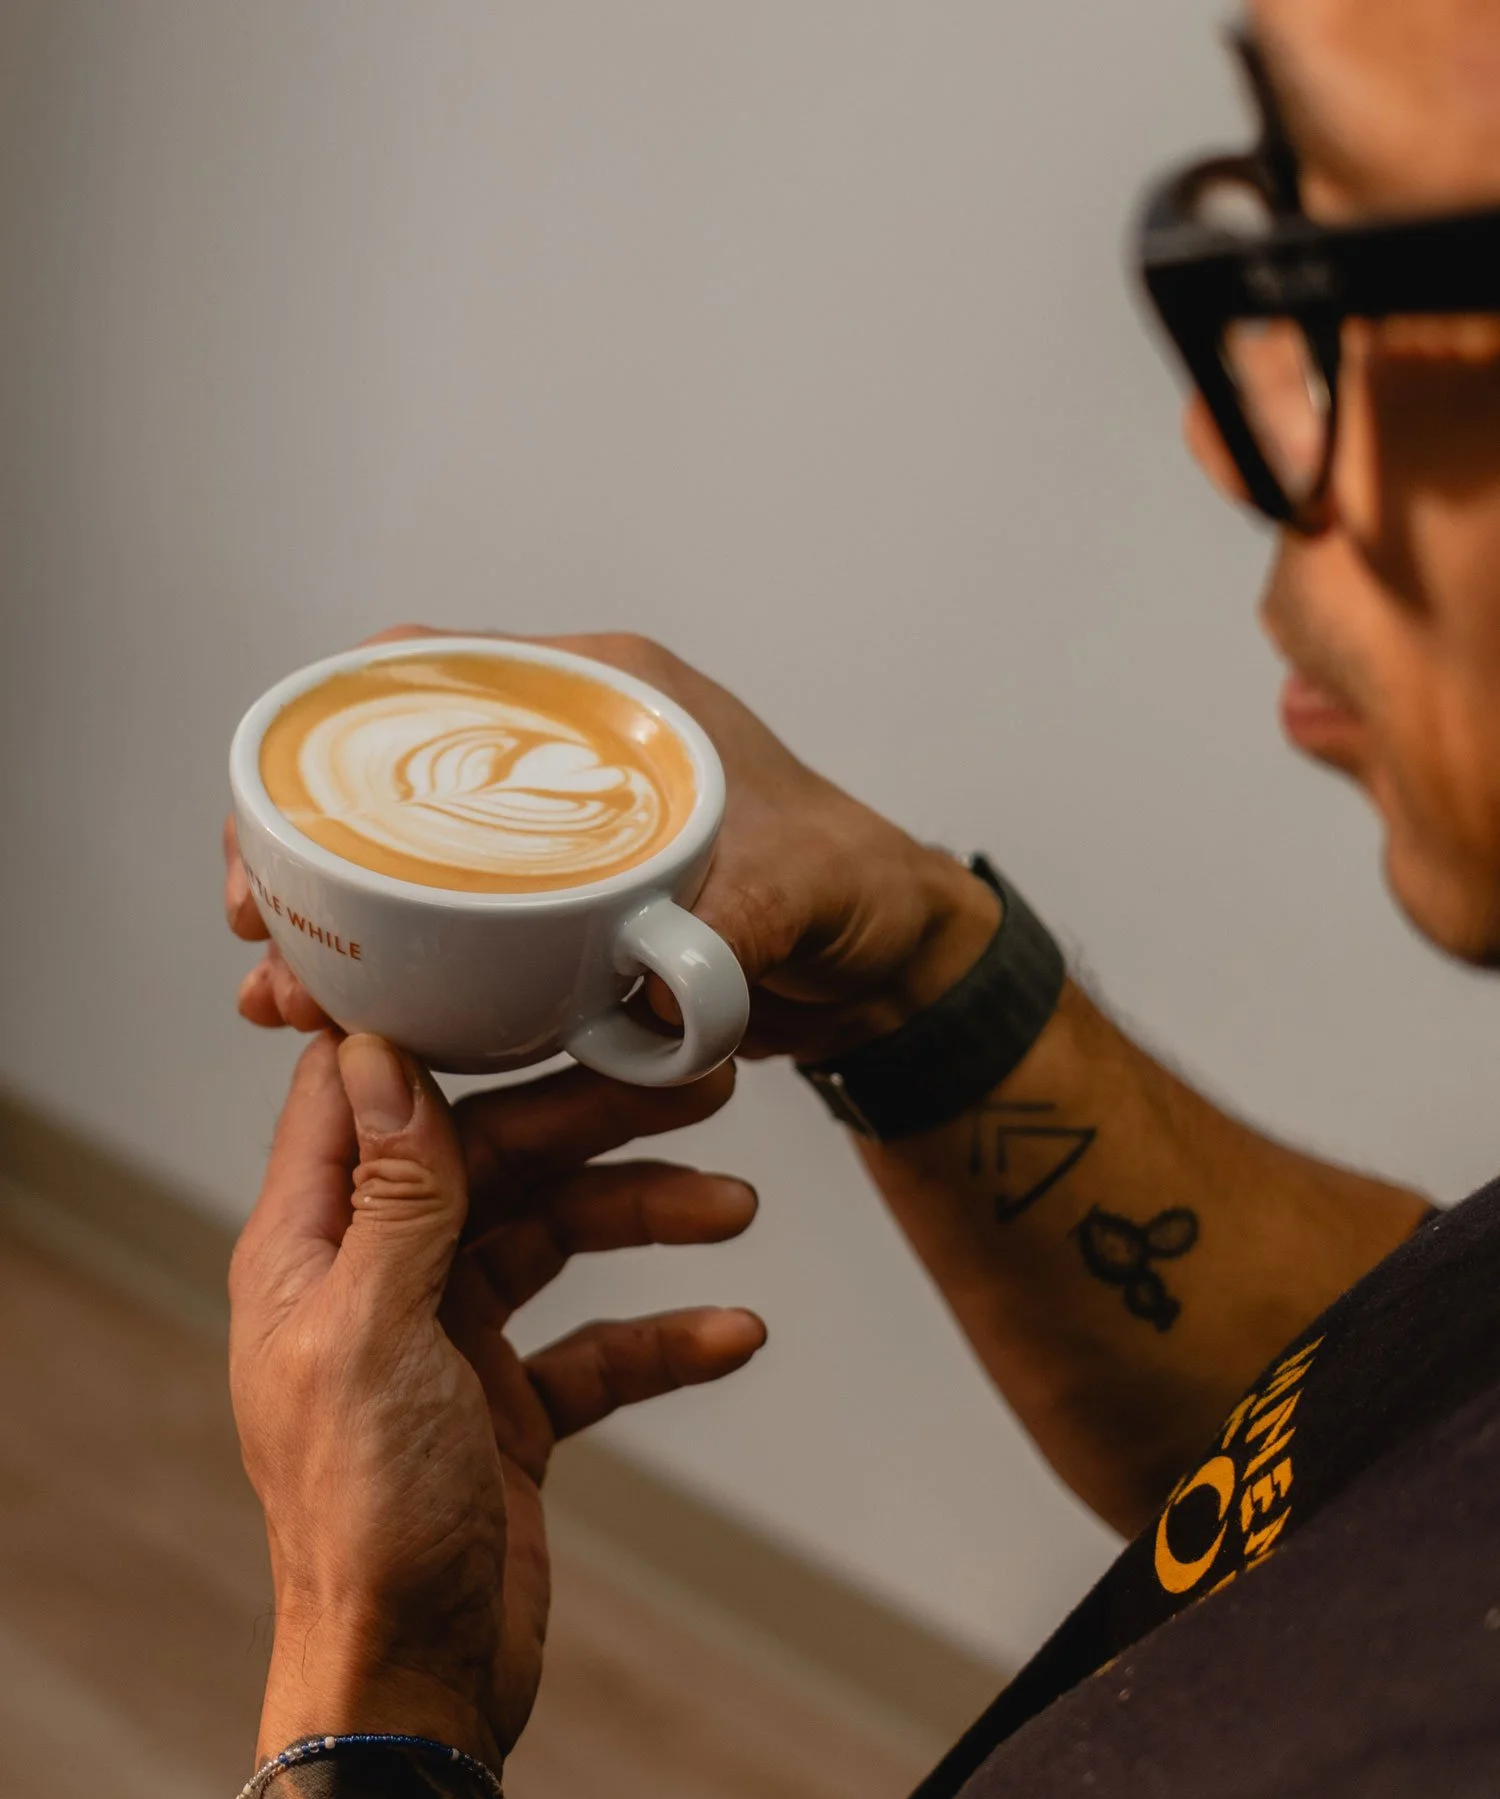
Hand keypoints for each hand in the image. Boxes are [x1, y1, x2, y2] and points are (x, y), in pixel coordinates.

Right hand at [225, 627, 999, 1058]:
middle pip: (388, 777)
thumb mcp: (795, 893)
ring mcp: (554, 839)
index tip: (278, 823)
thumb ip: (727, 929)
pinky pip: (454, 935)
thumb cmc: (857, 889)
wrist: (894, 965)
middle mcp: (562, 756)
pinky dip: (402, 979)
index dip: (332, 736)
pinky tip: (355, 1031)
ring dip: (342, 932)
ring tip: (285, 1000)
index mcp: (604, 700)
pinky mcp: (559, 918)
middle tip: (259, 934)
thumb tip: (650, 992)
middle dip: (309, 854)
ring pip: (409, 866)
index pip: (427, 674)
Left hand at [230, 1032, 763, 1768]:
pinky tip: (734, 1331)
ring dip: (644, 1217)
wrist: (413, 1686)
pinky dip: (662, 1336)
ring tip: (736, 1203)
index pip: (366, 1103)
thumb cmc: (366, 1523)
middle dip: (592, 1123)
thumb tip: (375, 1052)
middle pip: (490, 1161)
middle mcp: (376, 1286)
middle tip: (701, 1087)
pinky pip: (597, 1348)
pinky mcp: (507, 1413)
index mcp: (312, 1254)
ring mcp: (444, 1348)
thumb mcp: (379, 1336)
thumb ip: (394, 1196)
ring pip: (554, 1241)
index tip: (541, 989)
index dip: (445, 1039)